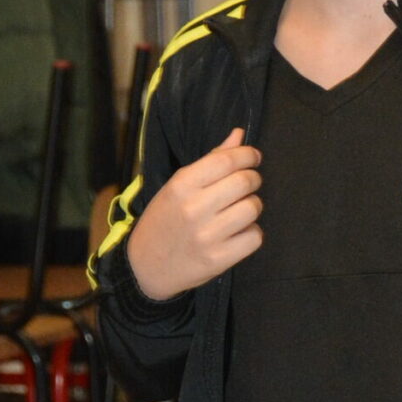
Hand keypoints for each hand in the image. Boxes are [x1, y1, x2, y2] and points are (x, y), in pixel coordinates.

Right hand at [125, 127, 261, 298]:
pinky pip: (254, 237)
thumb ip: (210, 160)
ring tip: (240, 210)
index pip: (227, 160)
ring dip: (253, 206)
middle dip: (253, 179)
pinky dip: (252, 232)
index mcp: (182, 185)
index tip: (253, 157)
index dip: (248, 155)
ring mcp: (207, 236)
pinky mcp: (218, 260)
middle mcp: (194, 208)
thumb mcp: (177, 186)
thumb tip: (239, 135)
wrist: (146, 266)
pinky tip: (238, 232)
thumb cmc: (164, 220)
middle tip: (248, 184)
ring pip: (253, 208)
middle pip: (244, 182)